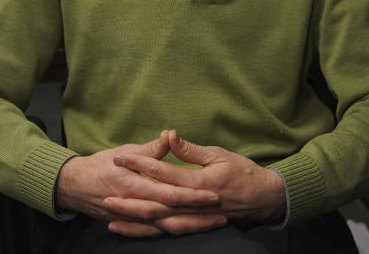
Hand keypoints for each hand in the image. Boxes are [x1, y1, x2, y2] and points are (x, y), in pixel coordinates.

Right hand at [55, 130, 224, 236]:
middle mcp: (133, 204)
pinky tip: (190, 231)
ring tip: (214, 224)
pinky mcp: (131, 224)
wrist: (75, 185)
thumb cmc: (103, 164)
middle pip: (170, 214)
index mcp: (133, 183)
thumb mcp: (126, 151)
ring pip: (165, 227)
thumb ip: (151, 149)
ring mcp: (131, 217)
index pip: (168, 192)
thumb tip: (170, 136)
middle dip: (197, 216)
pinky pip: (154, 232)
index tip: (213, 194)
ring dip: (190, 227)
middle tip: (222, 214)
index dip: (192, 195)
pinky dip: (172, 233)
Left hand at [105, 130, 285, 234]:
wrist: (263, 199)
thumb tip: (170, 136)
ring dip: (135, 221)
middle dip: (130, 198)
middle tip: (105, 194)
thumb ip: (191, 150)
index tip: (121, 157)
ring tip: (111, 216)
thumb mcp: (219, 154)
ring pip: (160, 222)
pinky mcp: (194, 226)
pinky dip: (148, 233)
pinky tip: (132, 229)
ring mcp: (194, 218)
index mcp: (200, 181)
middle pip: (157, 202)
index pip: (164, 172)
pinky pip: (168, 232)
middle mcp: (195, 204)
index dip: (141, 163)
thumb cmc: (242, 172)